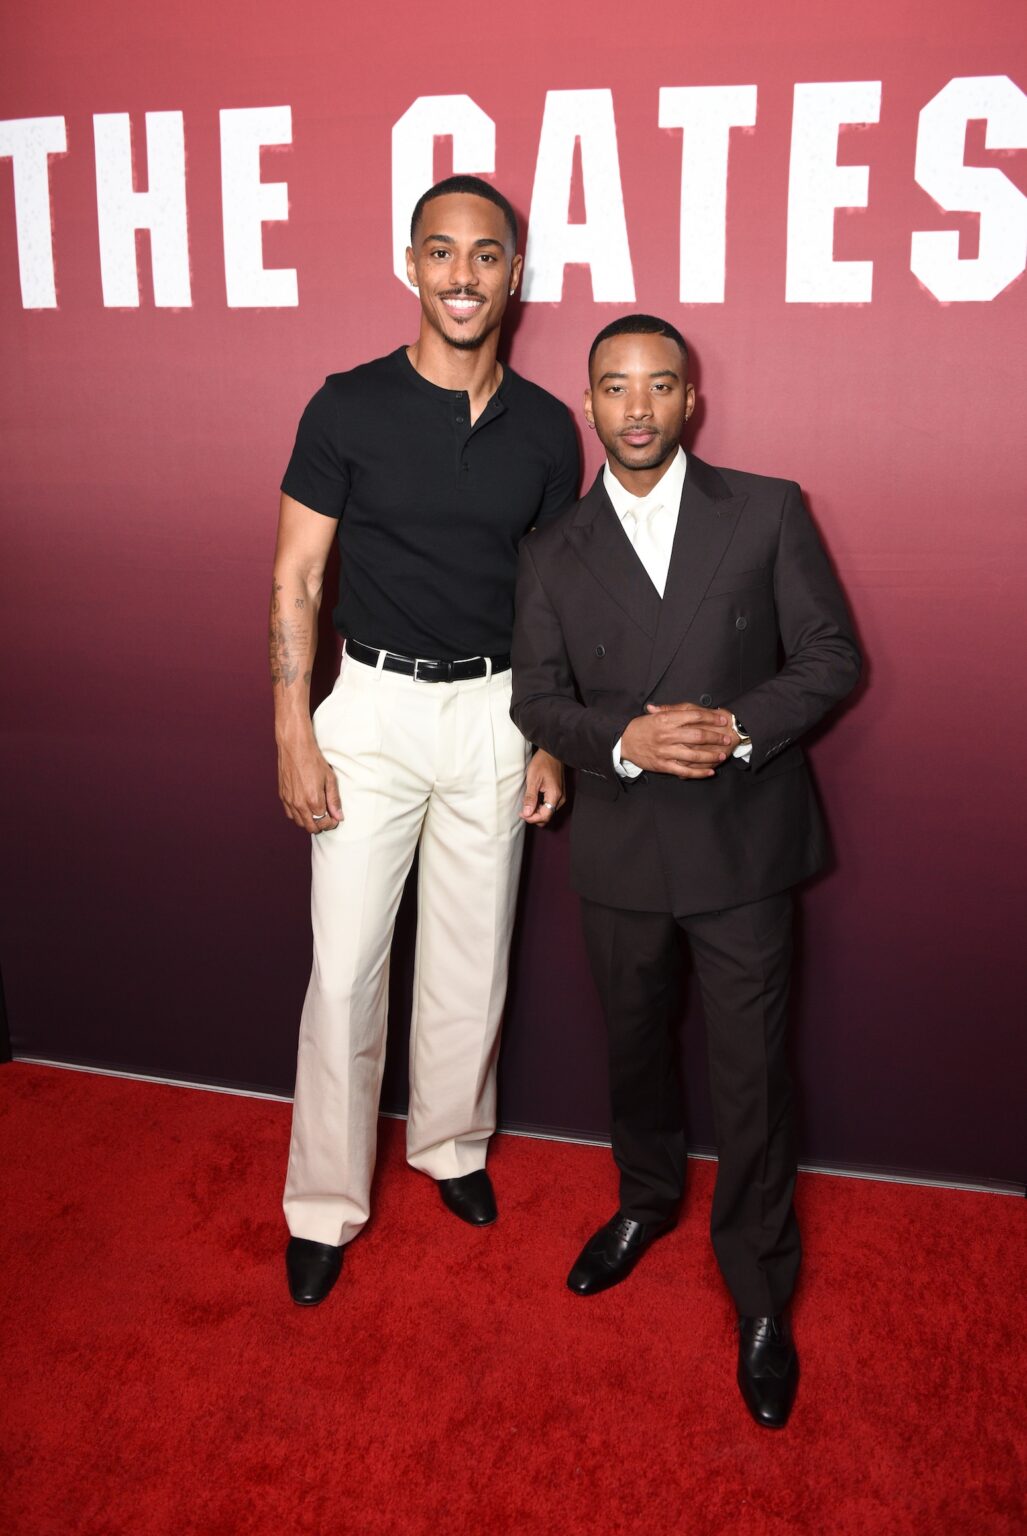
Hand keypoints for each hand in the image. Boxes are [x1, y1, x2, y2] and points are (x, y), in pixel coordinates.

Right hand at [277, 733, 342, 831]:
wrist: (295, 748)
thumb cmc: (313, 760)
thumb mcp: (330, 779)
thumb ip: (334, 800)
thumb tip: (339, 816)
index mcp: (313, 800)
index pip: (323, 822)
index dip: (331, 823)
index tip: (335, 819)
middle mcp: (299, 803)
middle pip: (311, 826)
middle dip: (321, 825)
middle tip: (328, 818)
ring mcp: (289, 801)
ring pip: (300, 822)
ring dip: (309, 821)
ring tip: (317, 813)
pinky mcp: (282, 796)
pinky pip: (290, 814)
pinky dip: (298, 815)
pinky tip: (305, 808)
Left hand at [521, 749, 564, 824]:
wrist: (552, 753)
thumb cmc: (542, 763)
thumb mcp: (533, 780)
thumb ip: (530, 798)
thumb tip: (527, 813)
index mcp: (554, 795)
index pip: (545, 816)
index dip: (532, 818)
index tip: (521, 814)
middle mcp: (560, 799)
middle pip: (547, 816)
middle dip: (534, 816)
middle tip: (522, 810)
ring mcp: (561, 797)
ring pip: (548, 812)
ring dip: (537, 812)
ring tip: (527, 803)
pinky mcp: (559, 794)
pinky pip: (550, 806)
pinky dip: (541, 807)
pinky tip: (533, 800)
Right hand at [620, 703, 736, 778]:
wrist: (622, 742)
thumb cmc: (640, 727)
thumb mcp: (654, 715)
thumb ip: (672, 710)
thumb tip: (692, 708)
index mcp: (666, 719)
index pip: (695, 716)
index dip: (711, 717)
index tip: (722, 719)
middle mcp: (667, 735)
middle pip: (698, 735)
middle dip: (715, 737)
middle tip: (727, 737)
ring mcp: (666, 751)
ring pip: (694, 755)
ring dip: (711, 755)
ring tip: (722, 755)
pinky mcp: (663, 765)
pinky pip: (685, 771)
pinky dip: (699, 772)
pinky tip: (710, 771)